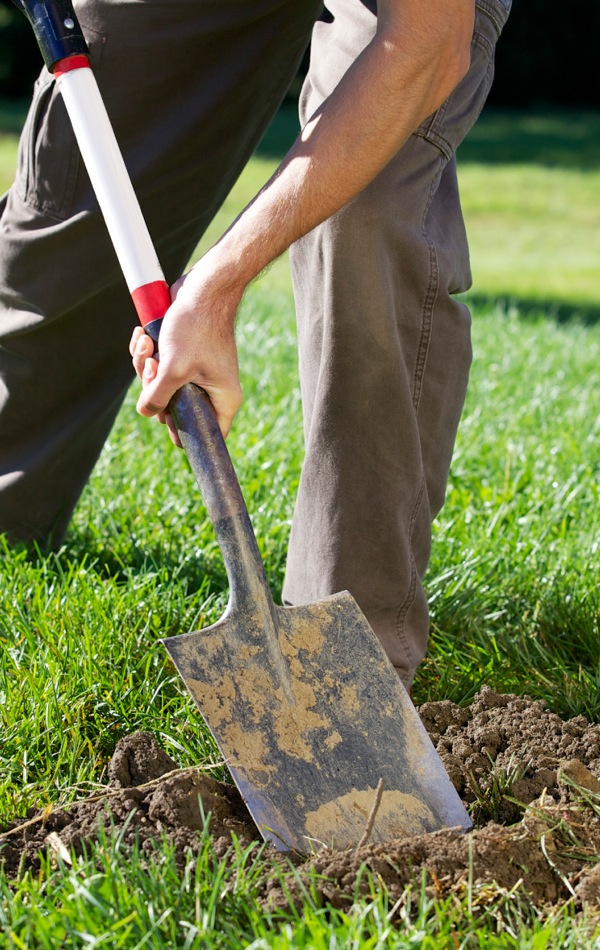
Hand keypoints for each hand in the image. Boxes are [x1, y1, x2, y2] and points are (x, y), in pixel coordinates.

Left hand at [129, 253, 244, 445]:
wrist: (201, 288)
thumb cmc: (197, 327)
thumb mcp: (174, 369)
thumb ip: (158, 396)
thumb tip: (146, 412)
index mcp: (223, 399)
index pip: (208, 433)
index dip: (185, 432)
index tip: (167, 420)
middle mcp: (212, 389)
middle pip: (175, 409)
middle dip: (155, 388)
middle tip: (154, 368)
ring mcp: (196, 373)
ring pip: (161, 385)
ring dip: (145, 365)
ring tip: (147, 344)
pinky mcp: (182, 356)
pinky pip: (159, 365)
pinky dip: (147, 352)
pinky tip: (143, 335)